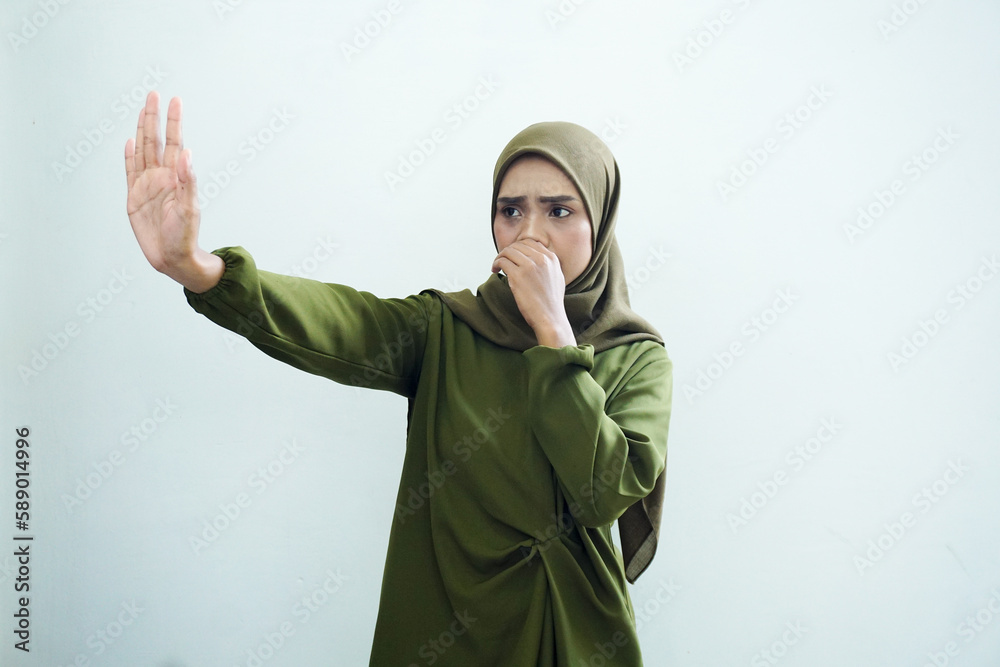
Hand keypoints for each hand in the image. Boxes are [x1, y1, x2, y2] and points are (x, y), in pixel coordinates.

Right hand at [124, 91, 221, 291]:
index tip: (175, 100)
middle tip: (155, 94)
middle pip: (156, 140)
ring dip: (142, 129)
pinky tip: (130, 141)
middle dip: (155, 117)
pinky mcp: (134, 197)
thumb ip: (188, 182)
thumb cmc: (185, 236)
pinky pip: (130, 171)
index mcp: (176, 177)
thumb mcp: (189, 209)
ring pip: (143, 151)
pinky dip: (130, 156)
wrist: (172, 258)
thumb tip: (186, 153)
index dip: (173, 122)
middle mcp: (161, 177)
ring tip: (143, 109)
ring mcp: (147, 185)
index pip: (174, 142)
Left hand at [491, 239, 575, 345]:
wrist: (550, 318)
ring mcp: (530, 266)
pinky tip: (495, 271)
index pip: (530, 242)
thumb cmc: (551, 303)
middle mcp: (542, 259)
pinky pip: (502, 261)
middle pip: (518, 245)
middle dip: (508, 252)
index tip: (512, 256)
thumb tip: (533, 258)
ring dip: (500, 257)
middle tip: (502, 261)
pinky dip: (496, 264)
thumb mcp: (556, 277)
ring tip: (497, 266)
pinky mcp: (518, 276)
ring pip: (508, 251)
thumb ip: (547, 265)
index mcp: (551, 259)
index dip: (518, 247)